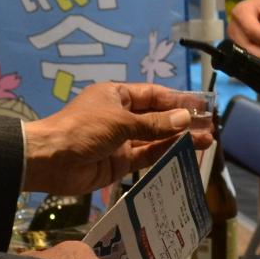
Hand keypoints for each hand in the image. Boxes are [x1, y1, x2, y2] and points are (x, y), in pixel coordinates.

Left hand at [21, 82, 209, 194]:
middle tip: (209, 125)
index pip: (153, 95)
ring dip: (179, 138)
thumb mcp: (120, 122)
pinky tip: (185, 152)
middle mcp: (120, 116)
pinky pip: (147, 156)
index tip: (200, 105)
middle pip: (157, 117)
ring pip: (156, 138)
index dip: (177, 100)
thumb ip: (154, 124)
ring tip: (206, 140)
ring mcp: (121, 140)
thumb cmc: (82, 129)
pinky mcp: (120, 163)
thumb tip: (186, 119)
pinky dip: (165, 154)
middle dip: (182, 121)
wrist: (50, 160)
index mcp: (116, 96)